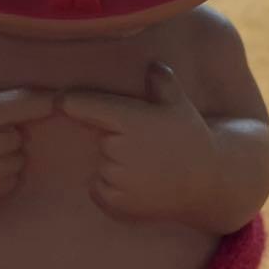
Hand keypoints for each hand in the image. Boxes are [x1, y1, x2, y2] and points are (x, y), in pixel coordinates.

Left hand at [59, 63, 218, 223]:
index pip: (79, 105)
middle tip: (142, 142)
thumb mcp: (179, 104)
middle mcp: (117, 148)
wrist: (207, 182)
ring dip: (113, 163)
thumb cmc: (191, 139)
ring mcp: (115, 178)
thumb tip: (152, 65)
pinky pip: (99, 189)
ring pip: (100, 164)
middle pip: (97, 137)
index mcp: (128, 119)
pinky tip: (139, 183)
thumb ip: (161, 82)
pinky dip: (112, 186)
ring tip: (146, 165)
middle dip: (111, 136)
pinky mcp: (115, 203)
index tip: (61, 100)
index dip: (68, 101)